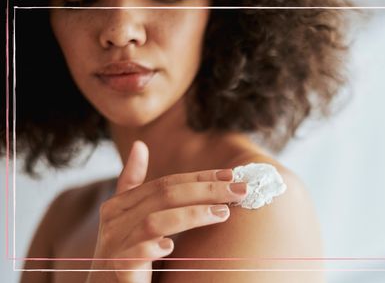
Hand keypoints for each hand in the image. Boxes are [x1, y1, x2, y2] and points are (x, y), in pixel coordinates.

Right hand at [85, 141, 247, 281]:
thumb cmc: (125, 251)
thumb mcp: (129, 216)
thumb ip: (134, 184)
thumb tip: (139, 145)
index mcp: (120, 204)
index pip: (166, 183)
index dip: (200, 177)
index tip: (230, 175)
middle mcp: (114, 221)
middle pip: (165, 196)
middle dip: (206, 190)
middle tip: (239, 190)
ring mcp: (113, 246)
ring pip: (154, 221)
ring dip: (191, 215)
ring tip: (223, 213)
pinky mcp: (116, 270)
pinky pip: (131, 256)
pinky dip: (150, 248)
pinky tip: (171, 247)